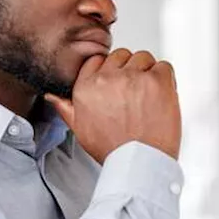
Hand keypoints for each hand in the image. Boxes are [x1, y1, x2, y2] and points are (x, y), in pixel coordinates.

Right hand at [44, 48, 180, 161]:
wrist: (138, 163)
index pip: (98, 59)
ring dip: (149, 72)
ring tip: (150, 97)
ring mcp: (133, 77)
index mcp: (86, 87)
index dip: (112, 70)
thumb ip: (66, 108)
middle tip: (137, 94)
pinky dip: (166, 78)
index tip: (119, 85)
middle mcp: (107, 78)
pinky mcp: (156, 81)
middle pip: (122, 56)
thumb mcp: (80, 129)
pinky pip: (164, 66)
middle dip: (130, 70)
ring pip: (144, 58)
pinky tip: (161, 97)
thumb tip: (53, 96)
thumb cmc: (112, 149)